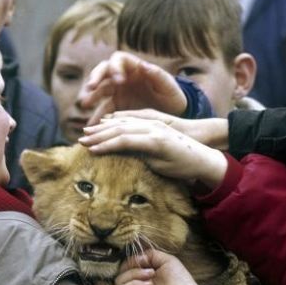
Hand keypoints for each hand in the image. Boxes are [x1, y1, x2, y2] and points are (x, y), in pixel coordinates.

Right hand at [78, 51, 186, 123]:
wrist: (173, 115)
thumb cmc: (172, 96)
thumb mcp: (169, 86)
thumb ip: (157, 75)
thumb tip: (143, 65)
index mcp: (134, 67)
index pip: (118, 59)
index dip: (115, 67)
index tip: (118, 80)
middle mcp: (122, 77)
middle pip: (102, 72)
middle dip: (95, 78)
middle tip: (90, 88)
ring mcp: (117, 92)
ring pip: (99, 91)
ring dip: (91, 96)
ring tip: (85, 104)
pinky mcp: (116, 107)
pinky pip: (103, 111)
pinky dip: (97, 117)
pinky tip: (92, 125)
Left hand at [79, 116, 227, 186]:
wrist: (203, 160)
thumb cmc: (181, 160)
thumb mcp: (157, 154)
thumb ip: (141, 150)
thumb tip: (124, 155)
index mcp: (150, 124)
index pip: (124, 123)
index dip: (106, 127)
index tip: (91, 134)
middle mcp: (150, 124)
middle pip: (117, 124)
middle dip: (98, 130)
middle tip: (81, 135)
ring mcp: (153, 130)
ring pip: (118, 130)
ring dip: (98, 136)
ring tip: (83, 141)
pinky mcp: (155, 140)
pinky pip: (126, 141)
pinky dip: (108, 144)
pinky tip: (96, 148)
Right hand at [115, 250, 210, 284]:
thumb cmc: (180, 281)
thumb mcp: (166, 260)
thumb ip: (149, 254)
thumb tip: (136, 257)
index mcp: (143, 275)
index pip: (127, 264)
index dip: (132, 259)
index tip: (143, 258)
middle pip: (120, 272)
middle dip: (132, 266)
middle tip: (149, 268)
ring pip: (119, 281)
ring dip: (134, 274)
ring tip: (150, 275)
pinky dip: (134, 284)